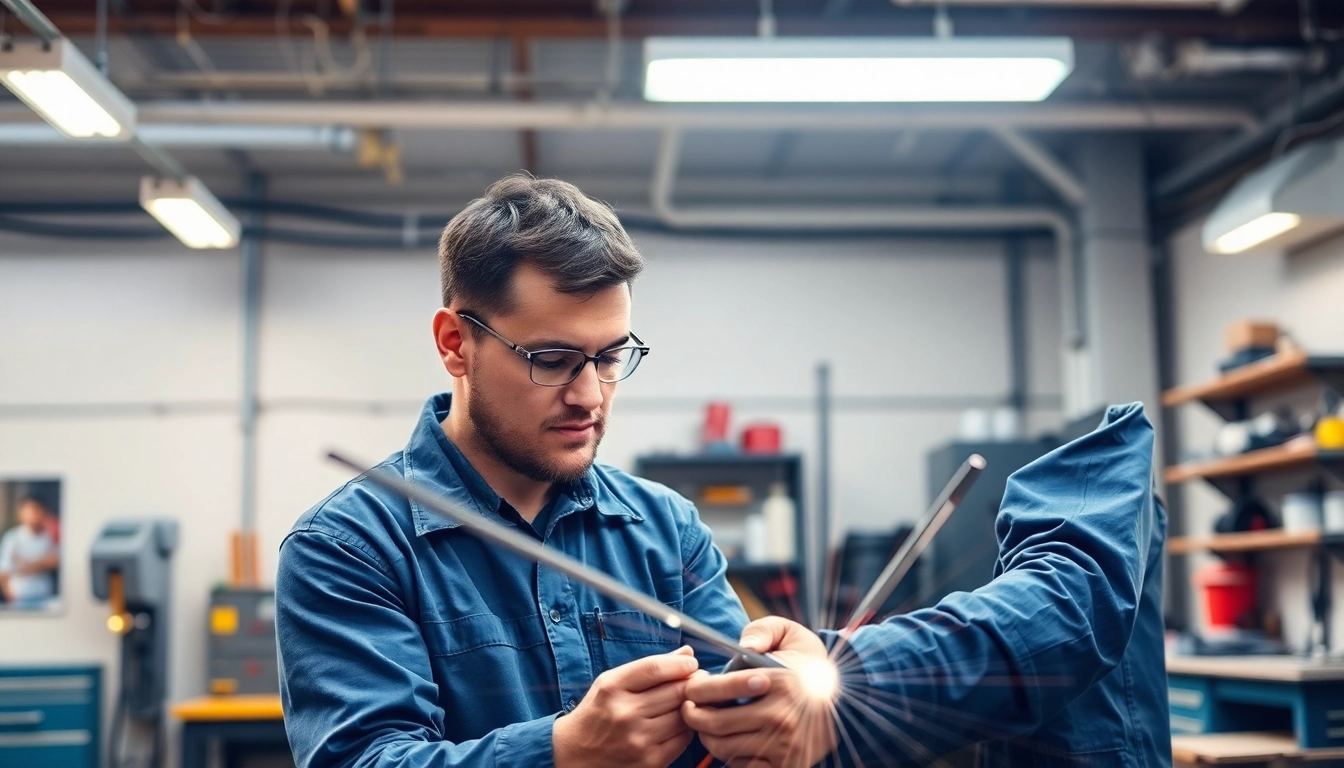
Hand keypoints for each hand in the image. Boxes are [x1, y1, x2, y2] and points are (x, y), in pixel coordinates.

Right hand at [553, 645, 698, 767]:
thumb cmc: (597, 713)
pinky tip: (681, 721)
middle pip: (674, 691)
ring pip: (682, 715)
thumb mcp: (612, 682)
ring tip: (690, 699)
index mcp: (612, 688)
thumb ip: (649, 667)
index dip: (680, 663)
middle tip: (698, 679)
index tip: (690, 663)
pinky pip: (683, 738)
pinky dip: (687, 727)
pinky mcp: (650, 761)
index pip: (655, 668)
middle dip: (692, 682)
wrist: (575, 754)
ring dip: (691, 705)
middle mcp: (624, 713)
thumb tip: (687, 653)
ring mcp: (638, 739)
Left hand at [682, 618, 837, 767]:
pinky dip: (731, 757)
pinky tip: (732, 740)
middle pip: (714, 723)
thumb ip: (762, 630)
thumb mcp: (789, 634)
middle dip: (692, 715)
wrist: (843, 700)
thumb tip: (744, 645)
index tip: (691, 688)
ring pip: (723, 748)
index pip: (719, 688)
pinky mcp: (787, 765)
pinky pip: (743, 767)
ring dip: (708, 737)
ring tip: (707, 724)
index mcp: (780, 682)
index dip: (695, 688)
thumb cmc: (807, 664)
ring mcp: (784, 745)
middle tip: (689, 708)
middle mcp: (782, 716)